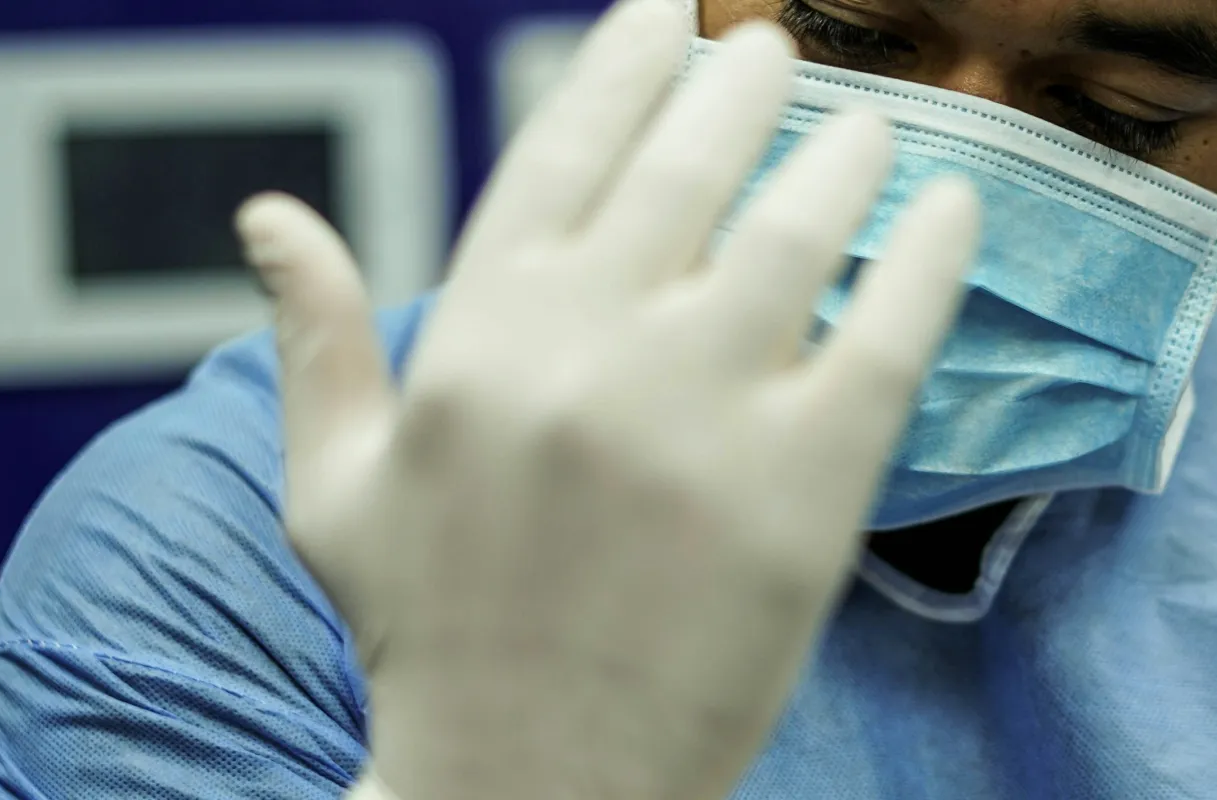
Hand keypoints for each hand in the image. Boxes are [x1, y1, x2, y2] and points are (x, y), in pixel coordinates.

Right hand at [233, 0, 980, 795]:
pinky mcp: (805, 491)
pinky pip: (887, 334)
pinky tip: (952, 206)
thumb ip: (315, 340)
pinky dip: (928, 258)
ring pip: (797, 231)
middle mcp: (587, 352)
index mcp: (476, 335)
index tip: (666, 8)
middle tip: (779, 50)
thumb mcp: (337, 486)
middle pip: (690, 166)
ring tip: (872, 124)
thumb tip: (264, 218)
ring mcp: (701, 417)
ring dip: (844, 152)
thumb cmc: (436, 633)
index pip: (562, 148)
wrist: (532, 789)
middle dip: (743, 84)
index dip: (622, 60)